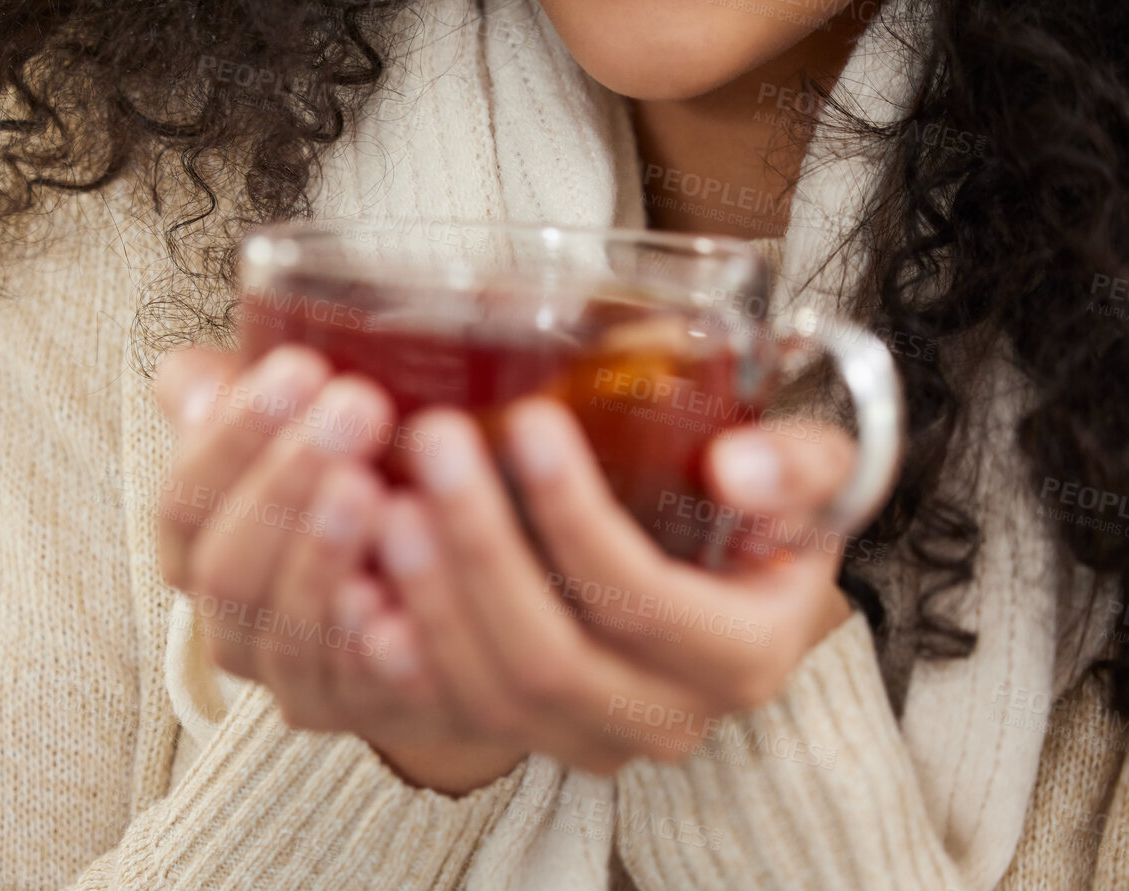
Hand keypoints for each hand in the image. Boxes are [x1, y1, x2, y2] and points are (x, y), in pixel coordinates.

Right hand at [151, 346, 468, 751]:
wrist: (446, 571)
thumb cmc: (364, 470)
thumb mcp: (301, 423)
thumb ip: (240, 397)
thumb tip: (193, 380)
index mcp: (197, 547)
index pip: (186, 498)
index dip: (235, 435)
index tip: (301, 367)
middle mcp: (228, 622)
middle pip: (228, 566)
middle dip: (286, 480)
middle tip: (357, 406)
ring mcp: (291, 678)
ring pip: (286, 630)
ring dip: (325, 555)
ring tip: (379, 486)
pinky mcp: (361, 716)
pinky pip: (358, 694)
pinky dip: (374, 651)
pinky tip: (403, 605)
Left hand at [358, 398, 861, 779]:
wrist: (720, 572)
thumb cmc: (756, 510)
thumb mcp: (808, 475)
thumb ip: (797, 464)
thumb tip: (738, 467)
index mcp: (742, 656)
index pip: (647, 602)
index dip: (580, 519)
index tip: (531, 423)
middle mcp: (667, 717)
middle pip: (550, 659)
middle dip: (480, 547)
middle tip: (430, 443)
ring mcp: (588, 738)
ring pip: (487, 697)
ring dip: (426, 597)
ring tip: (381, 497)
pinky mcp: (524, 735)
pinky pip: (442, 713)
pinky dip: (391, 651)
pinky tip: (352, 580)